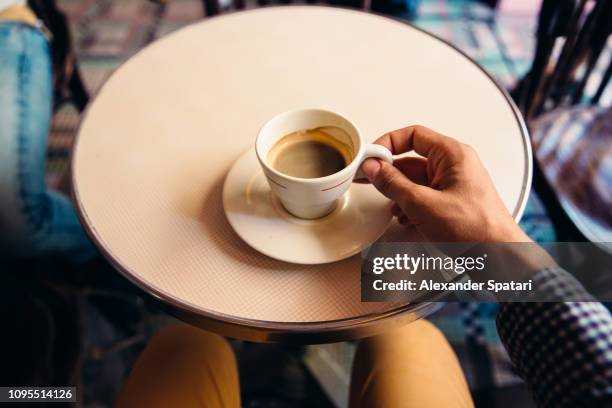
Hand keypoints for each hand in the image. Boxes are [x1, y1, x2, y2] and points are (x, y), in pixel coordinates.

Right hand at [361, 125, 529, 241]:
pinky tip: (405, 217)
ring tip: (391, 205)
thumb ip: (394, 184)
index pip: (413, 135)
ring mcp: (454, 184)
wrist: (500, 257)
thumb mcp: (423, 204)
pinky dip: (410, 204)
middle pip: (412, 159)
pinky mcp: (452, 202)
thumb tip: (374, 168)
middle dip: (390, 173)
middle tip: (369, 179)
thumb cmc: (477, 229)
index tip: (370, 157)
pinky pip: (424, 195)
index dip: (388, 144)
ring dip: (399, 192)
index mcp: (452, 155)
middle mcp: (454, 165)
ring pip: (416, 180)